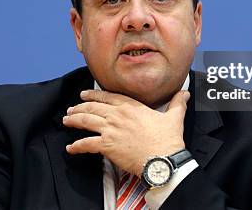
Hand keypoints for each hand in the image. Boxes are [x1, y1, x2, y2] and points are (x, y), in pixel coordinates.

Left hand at [62, 89, 189, 176]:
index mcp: (131, 107)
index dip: (94, 94)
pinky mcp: (107, 146)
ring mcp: (111, 130)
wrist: (163, 159)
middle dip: (79, 107)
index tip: (85, 94)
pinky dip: (76, 146)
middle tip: (72, 109)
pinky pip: (86, 144)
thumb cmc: (168, 140)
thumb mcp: (174, 117)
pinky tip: (71, 148)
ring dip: (74, 120)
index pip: (108, 96)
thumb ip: (177, 103)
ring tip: (66, 121)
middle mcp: (118, 115)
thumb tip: (185, 93)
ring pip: (86, 121)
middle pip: (93, 107)